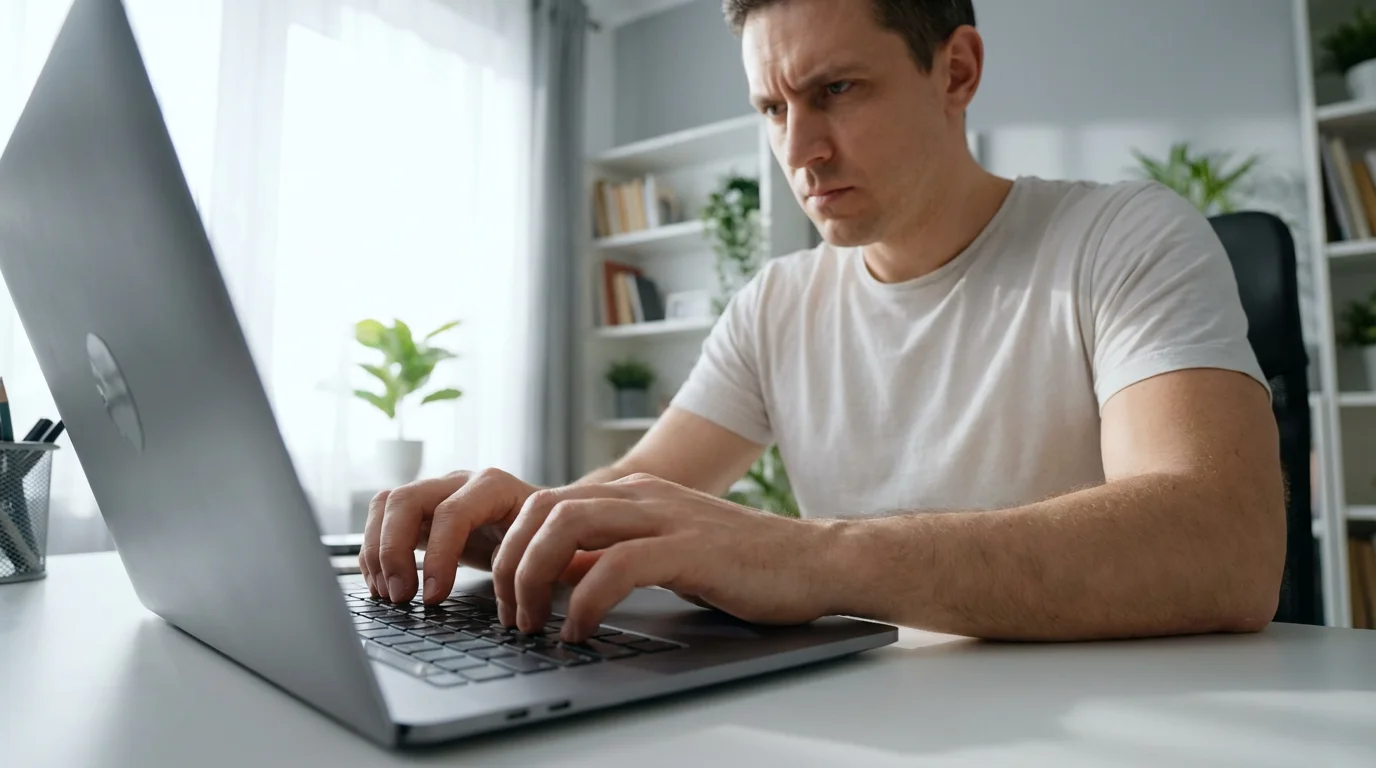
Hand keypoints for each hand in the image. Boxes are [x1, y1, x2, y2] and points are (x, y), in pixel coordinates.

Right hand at [360, 468, 538, 603]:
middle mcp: (459, 482)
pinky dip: (375, 551)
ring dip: (377, 550)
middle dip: (394, 551)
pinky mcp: (421, 511)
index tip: (434, 597)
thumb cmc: (547, 535)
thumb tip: (515, 601)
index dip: (439, 556)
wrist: (546, 518)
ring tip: (387, 592)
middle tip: (401, 596)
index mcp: (494, 486)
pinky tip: (383, 583)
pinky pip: (383, 518)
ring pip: (387, 504)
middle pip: (407, 500)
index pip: (452, 513)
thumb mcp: (547, 546)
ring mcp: (437, 492)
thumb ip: (530, 564)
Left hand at [492, 473, 835, 642]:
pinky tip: (579, 630)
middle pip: (542, 506)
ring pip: (568, 524)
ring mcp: (667, 517)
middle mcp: (643, 495)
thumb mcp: (664, 551)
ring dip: (534, 578)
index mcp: (632, 494)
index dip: (509, 547)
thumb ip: (615, 553)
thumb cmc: (742, 565)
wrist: (814, 561)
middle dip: (510, 562)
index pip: (543, 501)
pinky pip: (617, 565)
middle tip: (508, 614)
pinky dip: (584, 600)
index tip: (500, 596)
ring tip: (532, 623)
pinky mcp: (691, 549)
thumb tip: (558, 578)